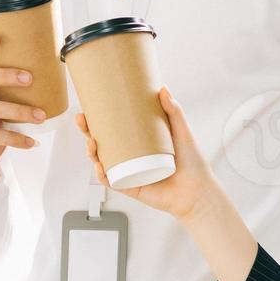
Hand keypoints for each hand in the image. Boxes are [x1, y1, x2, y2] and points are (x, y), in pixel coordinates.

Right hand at [76, 87, 222, 221]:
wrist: (197, 191)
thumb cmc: (192, 164)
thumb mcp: (182, 132)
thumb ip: (174, 111)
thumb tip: (163, 89)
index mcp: (138, 143)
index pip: (113, 128)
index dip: (98, 119)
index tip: (90, 106)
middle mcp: (130, 157)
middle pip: (102, 143)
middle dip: (87, 132)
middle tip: (82, 120)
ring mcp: (128, 172)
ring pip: (102, 161)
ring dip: (91, 152)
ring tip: (91, 142)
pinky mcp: (129, 186)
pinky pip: (111, 181)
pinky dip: (102, 175)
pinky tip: (99, 167)